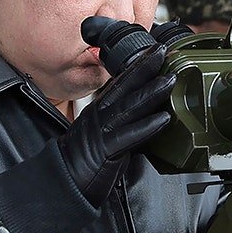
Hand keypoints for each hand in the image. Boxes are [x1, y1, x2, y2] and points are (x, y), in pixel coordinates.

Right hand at [58, 44, 173, 206]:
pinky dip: (147, 127)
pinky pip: (129, 136)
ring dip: (152, 92)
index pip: (120, 82)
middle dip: (145, 66)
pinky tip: (164, 119)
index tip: (153, 50)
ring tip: (171, 80)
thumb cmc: (81, 164)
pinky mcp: (106, 150)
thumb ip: (118, 123)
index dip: (137, 65)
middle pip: (124, 86)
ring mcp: (102, 131)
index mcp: (99, 110)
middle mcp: (100, 115)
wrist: (60, 182)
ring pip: (130, 106)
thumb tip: (141, 117)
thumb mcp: (100, 135)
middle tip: (163, 50)